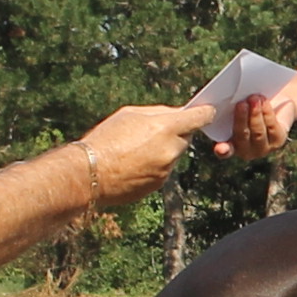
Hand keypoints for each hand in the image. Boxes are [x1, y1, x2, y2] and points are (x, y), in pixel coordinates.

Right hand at [74, 104, 213, 211]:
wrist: (89, 174)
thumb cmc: (105, 139)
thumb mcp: (129, 114)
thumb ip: (157, 113)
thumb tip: (175, 113)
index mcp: (166, 128)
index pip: (200, 117)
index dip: (204, 113)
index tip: (206, 111)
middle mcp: (171, 150)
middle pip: (185, 138)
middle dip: (175, 133)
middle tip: (153, 131)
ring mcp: (166, 170)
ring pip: (173, 155)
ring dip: (162, 151)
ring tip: (135, 149)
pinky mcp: (158, 184)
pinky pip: (163, 170)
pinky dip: (153, 166)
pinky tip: (132, 164)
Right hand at [227, 91, 295, 159]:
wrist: (274, 103)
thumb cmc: (248, 105)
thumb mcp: (238, 106)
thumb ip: (232, 107)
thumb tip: (227, 98)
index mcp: (229, 146)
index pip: (224, 151)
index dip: (222, 150)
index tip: (220, 148)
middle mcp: (245, 151)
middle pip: (242, 136)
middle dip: (241, 119)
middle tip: (241, 103)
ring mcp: (262, 148)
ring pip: (258, 132)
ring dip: (255, 114)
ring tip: (253, 98)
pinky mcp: (278, 141)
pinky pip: (272, 127)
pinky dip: (267, 113)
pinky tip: (263, 101)